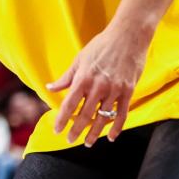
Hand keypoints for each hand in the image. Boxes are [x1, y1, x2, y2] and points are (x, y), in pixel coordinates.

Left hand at [46, 24, 149, 145]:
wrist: (128, 36)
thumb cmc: (101, 45)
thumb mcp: (80, 59)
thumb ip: (66, 77)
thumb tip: (50, 88)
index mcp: (83, 78)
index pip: (69, 104)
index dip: (62, 119)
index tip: (57, 130)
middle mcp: (98, 86)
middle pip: (85, 114)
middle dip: (76, 130)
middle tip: (69, 140)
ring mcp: (114, 90)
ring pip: (103, 118)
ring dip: (95, 133)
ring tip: (88, 143)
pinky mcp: (128, 91)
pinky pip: (122, 114)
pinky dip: (117, 128)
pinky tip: (112, 137)